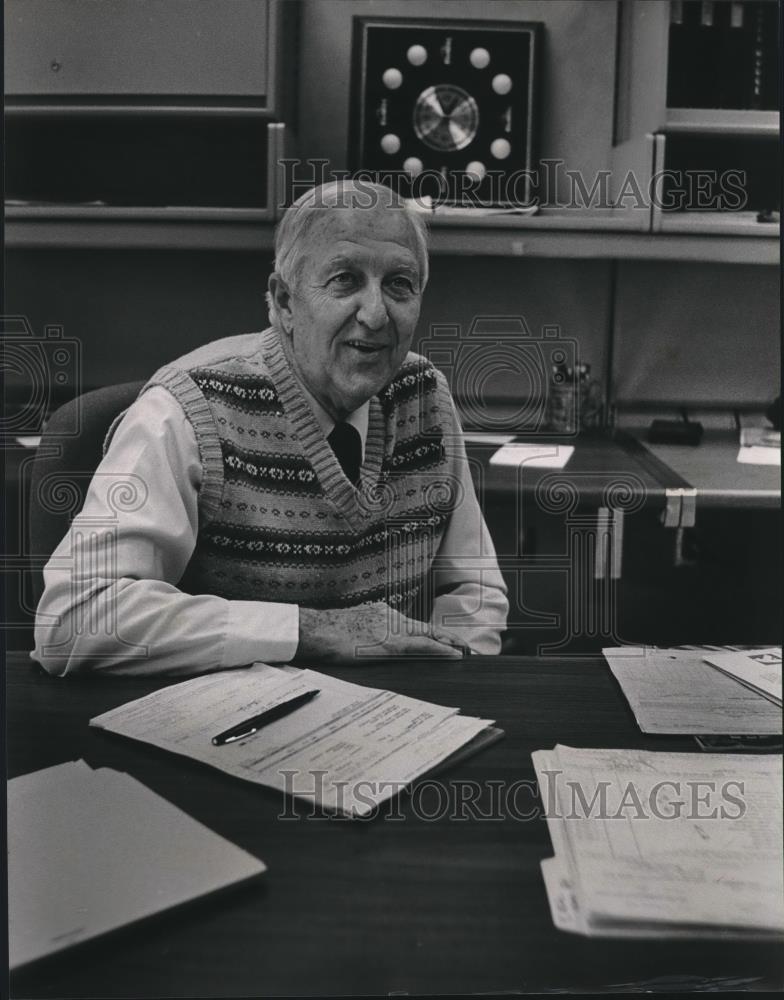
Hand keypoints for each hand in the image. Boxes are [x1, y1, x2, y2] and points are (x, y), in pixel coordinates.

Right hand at [297, 603, 464, 660]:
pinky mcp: (389, 643)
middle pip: (424, 627)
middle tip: (464, 646)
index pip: (411, 624)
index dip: (430, 631)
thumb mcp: (350, 629)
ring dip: (447, 643)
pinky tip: (452, 655)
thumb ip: (365, 633)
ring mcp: (390, 629)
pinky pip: (421, 645)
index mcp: (379, 613)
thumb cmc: (325, 634)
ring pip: (427, 634)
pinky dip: (439, 649)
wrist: (314, 631)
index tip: (444, 638)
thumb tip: (370, 645)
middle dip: (446, 636)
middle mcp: (388, 617)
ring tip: (463, 652)